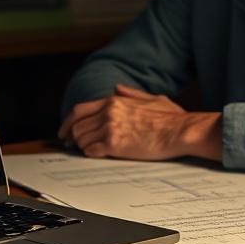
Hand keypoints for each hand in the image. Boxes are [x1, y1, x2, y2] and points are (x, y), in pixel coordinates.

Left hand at [58, 85, 220, 160]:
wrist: (180, 131)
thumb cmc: (171, 118)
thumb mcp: (151, 98)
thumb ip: (130, 93)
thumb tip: (116, 88)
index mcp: (114, 101)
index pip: (80, 110)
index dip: (67, 122)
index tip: (64, 131)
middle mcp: (108, 112)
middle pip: (77, 126)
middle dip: (73, 137)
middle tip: (73, 146)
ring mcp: (110, 128)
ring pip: (81, 140)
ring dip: (83, 147)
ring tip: (91, 151)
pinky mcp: (114, 144)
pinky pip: (91, 151)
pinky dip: (91, 154)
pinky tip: (99, 155)